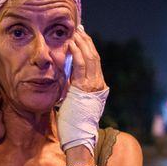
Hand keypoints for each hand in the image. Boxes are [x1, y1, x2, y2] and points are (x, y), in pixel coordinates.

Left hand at [57, 27, 108, 155]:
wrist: (79, 136)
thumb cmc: (74, 123)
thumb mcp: (75, 101)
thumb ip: (74, 88)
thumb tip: (67, 76)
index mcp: (99, 87)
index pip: (94, 62)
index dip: (88, 47)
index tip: (81, 37)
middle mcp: (99, 84)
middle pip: (94, 56)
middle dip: (86, 41)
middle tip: (79, 29)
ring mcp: (93, 86)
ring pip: (89, 58)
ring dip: (81, 43)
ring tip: (75, 32)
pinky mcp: (84, 88)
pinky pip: (80, 66)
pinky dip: (75, 53)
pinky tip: (71, 44)